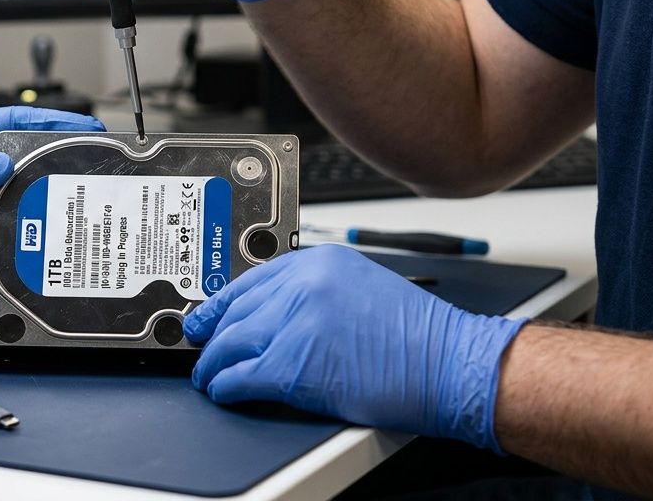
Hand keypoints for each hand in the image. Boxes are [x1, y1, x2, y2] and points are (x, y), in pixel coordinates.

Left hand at [184, 245, 524, 450]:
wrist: (451, 364)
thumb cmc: (420, 336)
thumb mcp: (362, 286)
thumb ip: (316, 292)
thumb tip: (276, 312)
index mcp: (319, 262)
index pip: (251, 279)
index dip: (222, 302)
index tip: (208, 313)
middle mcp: (303, 285)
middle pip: (237, 310)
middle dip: (213, 334)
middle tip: (201, 347)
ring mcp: (296, 324)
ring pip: (231, 342)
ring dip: (214, 363)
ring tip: (208, 375)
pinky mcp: (293, 365)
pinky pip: (242, 375)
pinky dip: (226, 385)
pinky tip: (223, 391)